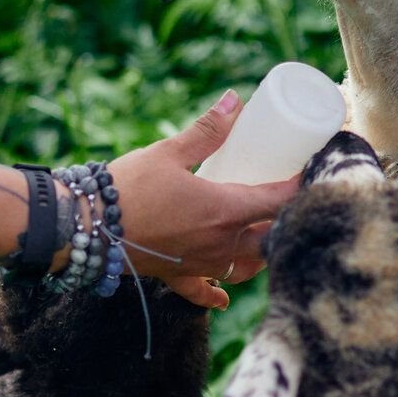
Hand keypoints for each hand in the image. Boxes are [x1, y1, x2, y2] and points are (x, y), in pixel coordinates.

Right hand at [107, 90, 298, 308]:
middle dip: (286, 219)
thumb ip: (206, 130)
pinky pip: (205, 292)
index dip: (302, 185)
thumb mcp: (169, 152)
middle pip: (271, 237)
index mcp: (225, 211)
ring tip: (265, 235)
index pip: (280, 200)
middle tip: (291, 201)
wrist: (84, 227)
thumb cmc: (127, 187)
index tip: (314, 171)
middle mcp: (221, 244)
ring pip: (247, 266)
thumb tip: (235, 100)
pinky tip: (225, 296)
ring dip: (261, 252)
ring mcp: (201, 265)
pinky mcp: (178, 276)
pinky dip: (217, 294)